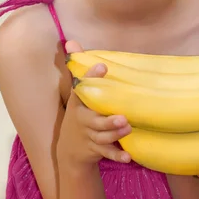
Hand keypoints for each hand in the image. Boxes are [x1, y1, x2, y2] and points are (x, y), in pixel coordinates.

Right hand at [56, 40, 131, 168]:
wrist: (69, 149)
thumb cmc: (79, 113)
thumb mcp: (76, 93)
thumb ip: (78, 68)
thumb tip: (70, 41)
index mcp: (79, 103)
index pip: (82, 89)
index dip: (91, 77)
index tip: (102, 67)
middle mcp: (82, 120)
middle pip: (94, 121)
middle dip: (107, 120)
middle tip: (123, 117)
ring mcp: (89, 136)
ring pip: (101, 137)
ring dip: (114, 135)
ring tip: (127, 128)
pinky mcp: (96, 150)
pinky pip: (106, 153)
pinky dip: (117, 156)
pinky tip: (128, 157)